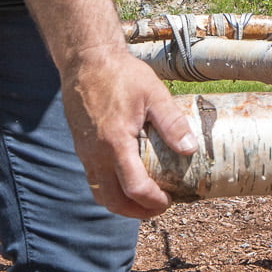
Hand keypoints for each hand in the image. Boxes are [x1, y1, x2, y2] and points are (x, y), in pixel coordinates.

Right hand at [60, 48, 197, 218]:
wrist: (86, 60)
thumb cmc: (121, 74)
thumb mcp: (154, 94)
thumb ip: (172, 122)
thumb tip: (190, 149)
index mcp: (115, 142)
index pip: (134, 188)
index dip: (153, 201)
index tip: (169, 200)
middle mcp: (95, 153)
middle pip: (113, 200)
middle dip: (137, 211)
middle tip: (159, 207)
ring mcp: (85, 152)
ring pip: (100, 193)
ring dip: (122, 203)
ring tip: (144, 199)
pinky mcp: (81, 147)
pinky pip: (94, 179)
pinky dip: (111, 189)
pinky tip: (127, 179)